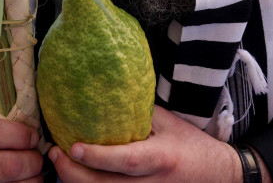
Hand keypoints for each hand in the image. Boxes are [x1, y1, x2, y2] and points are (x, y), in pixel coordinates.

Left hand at [47, 105, 248, 181]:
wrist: (218, 176)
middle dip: (72, 174)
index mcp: (161, 159)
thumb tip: (105, 97)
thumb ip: (138, 114)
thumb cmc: (192, 146)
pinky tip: (78, 173)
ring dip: (75, 182)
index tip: (74, 146)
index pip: (126, 162)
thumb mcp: (169, 124)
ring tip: (60, 161)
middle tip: (54, 153)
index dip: (98, 157)